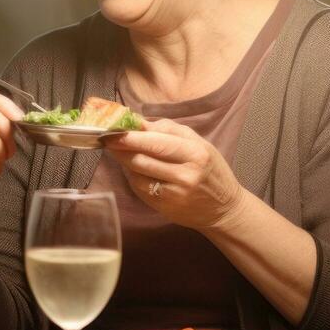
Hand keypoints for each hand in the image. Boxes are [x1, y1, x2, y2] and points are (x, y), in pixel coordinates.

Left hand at [104, 118, 245, 229]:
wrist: (223, 207)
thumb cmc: (210, 170)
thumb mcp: (198, 143)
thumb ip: (168, 130)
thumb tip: (138, 121)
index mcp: (195, 153)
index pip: (157, 143)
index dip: (131, 137)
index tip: (113, 129)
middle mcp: (186, 174)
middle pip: (143, 159)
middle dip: (120, 148)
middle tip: (106, 138)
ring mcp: (174, 194)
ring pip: (138, 175)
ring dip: (123, 162)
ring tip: (116, 151)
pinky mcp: (165, 207)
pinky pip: (140, 188)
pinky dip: (132, 176)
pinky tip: (131, 168)